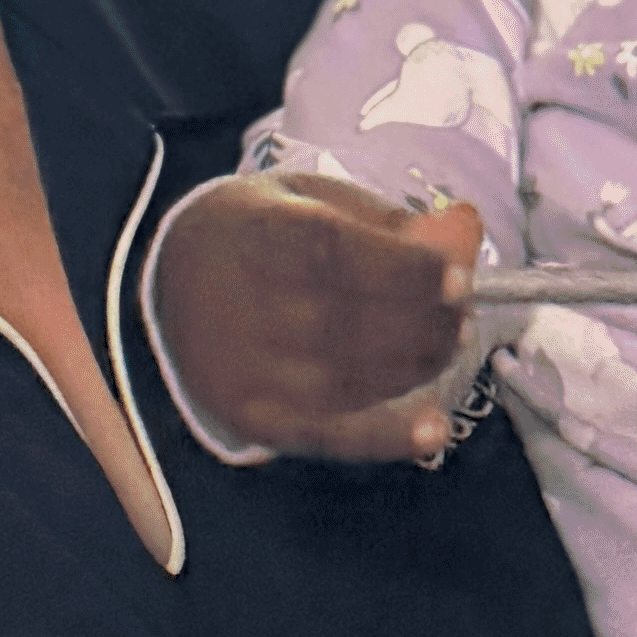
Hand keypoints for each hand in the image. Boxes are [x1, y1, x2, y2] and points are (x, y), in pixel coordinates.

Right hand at [151, 174, 480, 463]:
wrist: (168, 281)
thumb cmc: (260, 232)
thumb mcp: (314, 199)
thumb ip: (391, 219)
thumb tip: (467, 227)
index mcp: (261, 234)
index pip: (342, 256)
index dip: (410, 273)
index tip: (458, 279)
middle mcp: (248, 305)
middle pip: (353, 325)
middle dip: (427, 322)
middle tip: (459, 314)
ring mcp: (249, 368)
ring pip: (353, 380)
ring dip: (420, 367)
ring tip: (445, 344)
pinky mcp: (254, 416)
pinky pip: (328, 435)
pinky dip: (387, 437)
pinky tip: (433, 429)